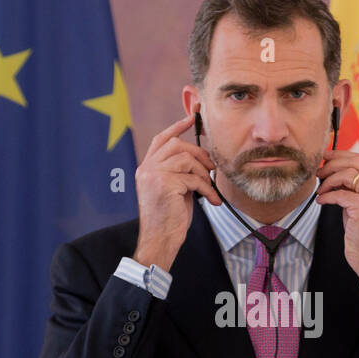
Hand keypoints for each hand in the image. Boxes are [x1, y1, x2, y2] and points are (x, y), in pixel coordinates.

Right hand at [132, 113, 219, 271]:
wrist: (159, 240)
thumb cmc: (168, 219)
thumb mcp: (172, 190)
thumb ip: (178, 172)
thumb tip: (200, 160)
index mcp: (146, 168)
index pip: (161, 139)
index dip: (177, 126)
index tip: (191, 117)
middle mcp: (146, 169)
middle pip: (177, 145)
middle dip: (199, 154)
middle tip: (211, 168)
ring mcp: (154, 175)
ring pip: (187, 160)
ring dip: (203, 174)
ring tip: (209, 188)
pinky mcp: (165, 185)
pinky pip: (194, 178)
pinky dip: (207, 189)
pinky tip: (212, 200)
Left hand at [314, 150, 358, 288]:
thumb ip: (356, 183)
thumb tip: (332, 166)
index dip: (341, 155)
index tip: (325, 158)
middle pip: (355, 162)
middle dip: (332, 164)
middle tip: (318, 172)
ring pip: (347, 175)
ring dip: (328, 181)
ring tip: (320, 190)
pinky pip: (339, 194)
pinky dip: (326, 196)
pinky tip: (321, 201)